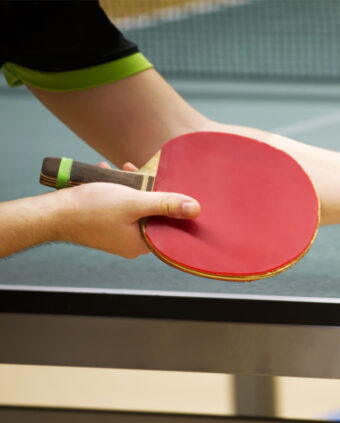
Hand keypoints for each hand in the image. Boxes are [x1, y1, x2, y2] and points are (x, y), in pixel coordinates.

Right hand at [53, 181, 199, 257]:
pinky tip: (109, 173)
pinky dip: (117, 189)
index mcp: (142, 243)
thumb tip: (196, 209)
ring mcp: (117, 234)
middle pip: (152, 215)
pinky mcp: (104, 224)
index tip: (176, 189)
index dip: (175, 207)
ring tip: (124, 170)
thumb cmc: (90, 208)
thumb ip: (165, 204)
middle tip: (145, 174)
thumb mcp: (134, 202)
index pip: (170, 227)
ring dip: (132, 186)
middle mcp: (130, 243)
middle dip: (150, 191)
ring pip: (134, 207)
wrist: (51, 213)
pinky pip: (119, 206)